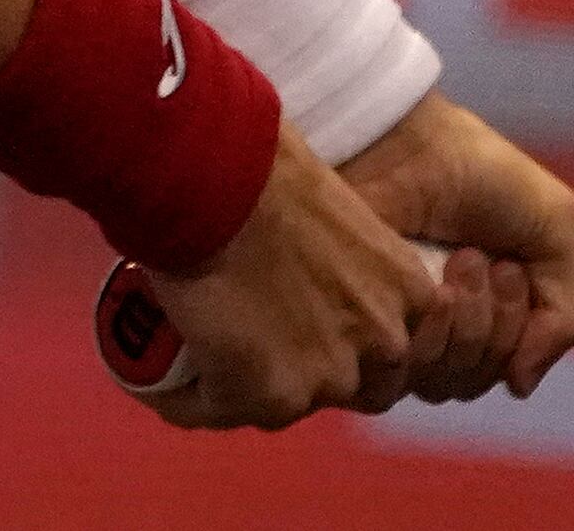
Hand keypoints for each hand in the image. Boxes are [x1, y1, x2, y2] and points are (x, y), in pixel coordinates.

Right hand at [138, 123, 440, 428]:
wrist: (216, 174)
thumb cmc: (265, 163)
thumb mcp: (338, 209)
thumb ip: (342, 254)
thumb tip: (302, 259)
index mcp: (409, 288)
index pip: (399, 342)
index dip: (357, 337)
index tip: (317, 321)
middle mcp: (382, 342)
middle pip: (356, 385)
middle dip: (315, 370)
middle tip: (266, 344)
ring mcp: (327, 377)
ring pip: (288, 405)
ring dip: (251, 389)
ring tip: (207, 363)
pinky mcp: (267, 394)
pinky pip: (219, 410)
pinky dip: (190, 400)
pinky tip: (164, 385)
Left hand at [331, 91, 573, 398]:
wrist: (400, 142)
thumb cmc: (474, 170)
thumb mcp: (553, 225)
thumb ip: (568, 311)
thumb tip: (520, 386)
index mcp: (490, 305)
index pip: (514, 366)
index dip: (526, 332)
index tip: (512, 269)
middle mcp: (445, 324)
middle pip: (483, 378)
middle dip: (498, 323)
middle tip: (484, 260)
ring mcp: (404, 327)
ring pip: (449, 383)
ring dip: (470, 323)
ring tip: (458, 261)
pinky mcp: (368, 329)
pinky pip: (408, 375)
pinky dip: (433, 335)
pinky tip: (430, 286)